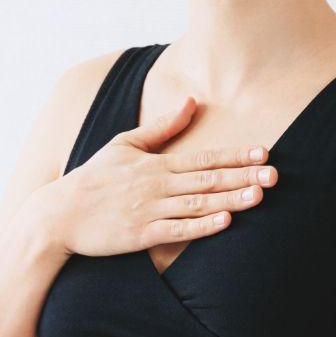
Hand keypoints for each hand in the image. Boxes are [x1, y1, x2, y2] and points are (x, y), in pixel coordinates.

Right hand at [38, 95, 277, 259]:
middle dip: (244, 176)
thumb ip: (162, 127)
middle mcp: (156, 185)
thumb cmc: (94, 178)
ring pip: (197, 204)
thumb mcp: (124, 144)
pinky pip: (177, 230)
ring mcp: (149, 211)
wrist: (60, 214)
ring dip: (230, 199)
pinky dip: (201, 226)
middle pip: (207, 179)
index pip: (203, 157)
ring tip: (259, 195)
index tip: (264, 152)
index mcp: (155, 163)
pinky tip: (224, 222)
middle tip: (276, 174)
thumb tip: (191, 101)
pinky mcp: (141, 235)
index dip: (235, 155)